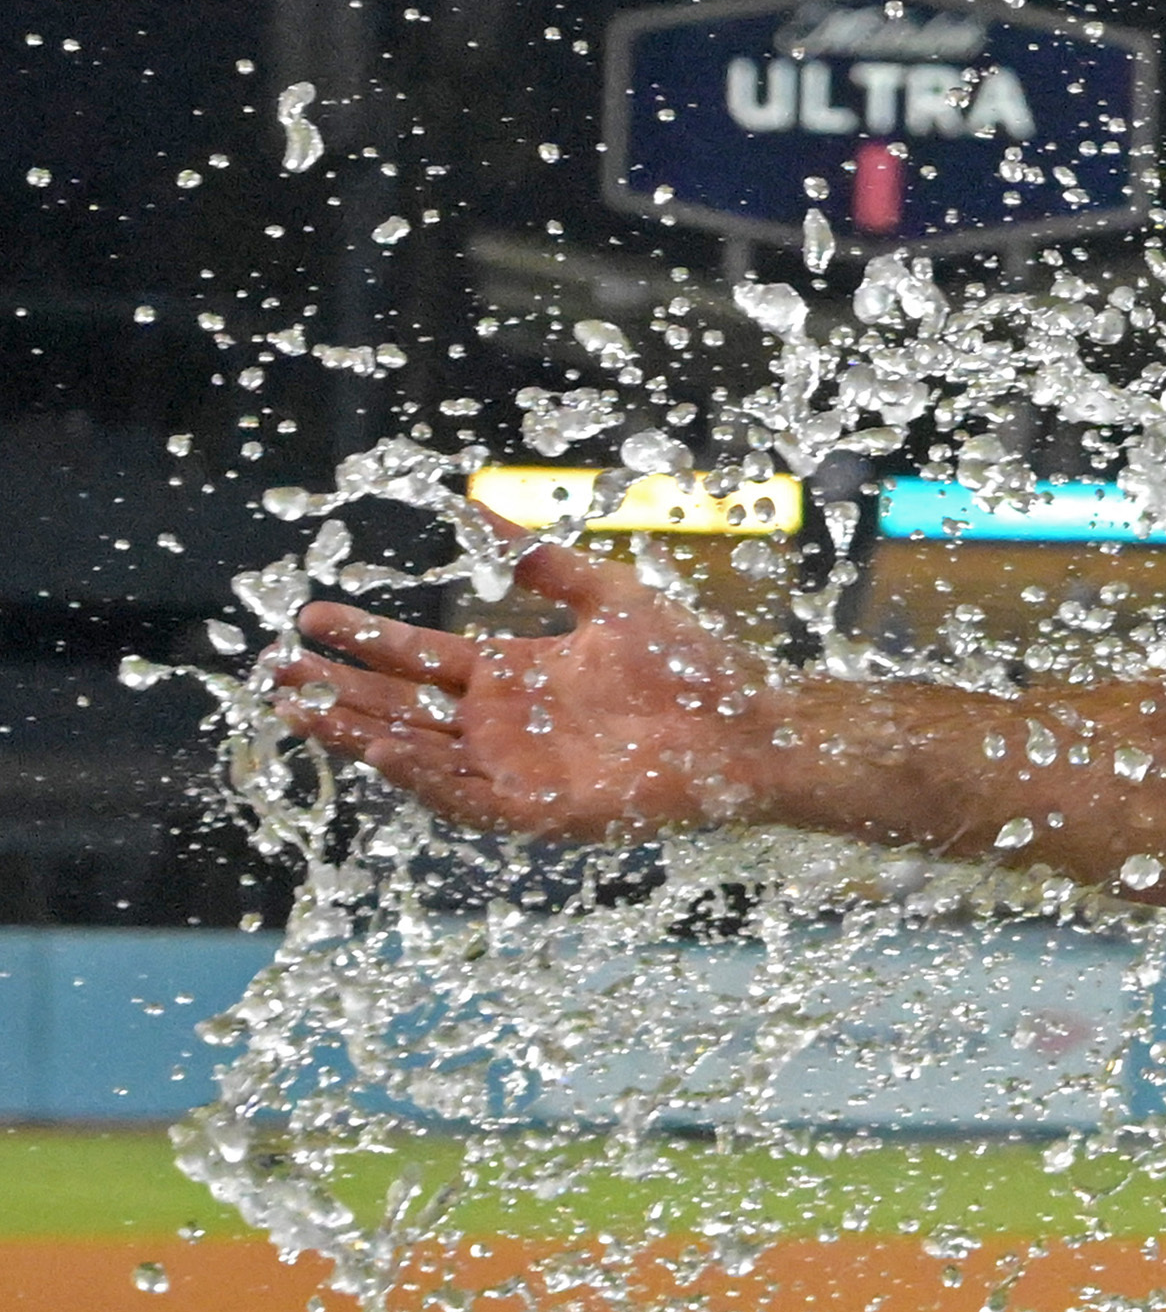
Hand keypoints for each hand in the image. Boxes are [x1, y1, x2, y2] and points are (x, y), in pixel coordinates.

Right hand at [272, 532, 784, 841]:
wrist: (748, 726)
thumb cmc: (690, 664)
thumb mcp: (605, 595)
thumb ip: (538, 557)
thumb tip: (478, 500)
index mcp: (514, 676)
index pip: (419, 658)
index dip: (364, 639)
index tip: (308, 616)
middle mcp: (503, 725)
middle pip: (400, 707)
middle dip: (336, 690)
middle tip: (271, 670)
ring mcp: (516, 770)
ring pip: (416, 754)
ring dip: (358, 733)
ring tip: (300, 708)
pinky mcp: (539, 810)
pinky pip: (464, 798)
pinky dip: (421, 777)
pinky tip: (382, 749)